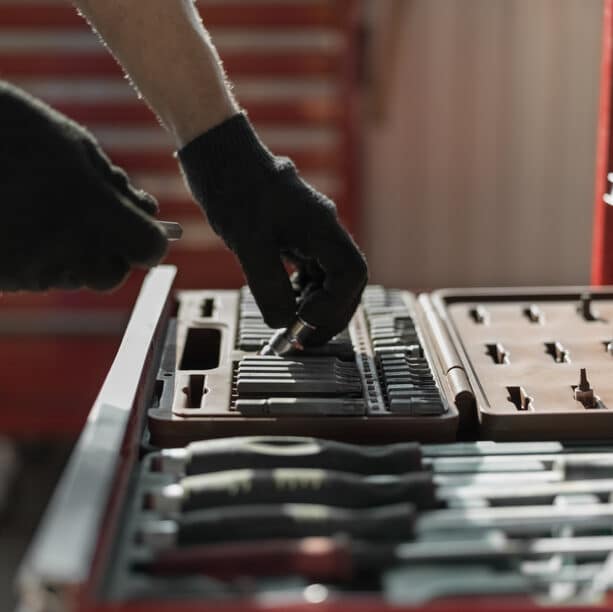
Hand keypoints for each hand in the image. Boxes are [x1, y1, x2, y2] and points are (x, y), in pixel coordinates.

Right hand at [0, 82, 166, 290]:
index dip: (151, 239)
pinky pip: (38, 276)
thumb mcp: (75, 145)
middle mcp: (64, 249)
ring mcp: (28, 268)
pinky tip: (22, 224)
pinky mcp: (2, 277)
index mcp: (91, 213)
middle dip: (112, 253)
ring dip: (75, 254)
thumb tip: (149, 212)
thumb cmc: (12, 128)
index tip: (141, 225)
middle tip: (96, 222)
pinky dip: (40, 257)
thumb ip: (117, 186)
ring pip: (74, 277)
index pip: (148, 249)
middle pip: (112, 274)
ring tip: (48, 212)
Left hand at [179, 113, 367, 344]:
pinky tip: (287, 303)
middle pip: (346, 281)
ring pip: (330, 281)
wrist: (221, 158)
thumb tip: (282, 321)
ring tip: (293, 326)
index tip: (306, 320)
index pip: (351, 274)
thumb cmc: (234, 187)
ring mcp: (312, 235)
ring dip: (316, 307)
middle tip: (303, 337)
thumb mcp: (248, 241)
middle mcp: (324, 232)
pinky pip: (312, 274)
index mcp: (323, 228)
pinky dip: (303, 294)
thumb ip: (268, 285)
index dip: (334, 304)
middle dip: (328, 313)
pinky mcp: (297, 239)